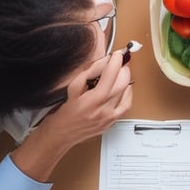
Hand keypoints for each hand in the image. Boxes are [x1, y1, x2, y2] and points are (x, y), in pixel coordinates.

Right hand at [11, 48, 133, 181]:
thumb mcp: (73, 88)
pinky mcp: (113, 122)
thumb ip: (89, 73)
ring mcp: (110, 117)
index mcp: (93, 100)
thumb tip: (104, 61)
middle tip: (120, 62)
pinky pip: (127, 105)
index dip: (116, 62)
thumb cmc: (64, 112)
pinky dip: (127, 94)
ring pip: (127, 93)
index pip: (110, 76)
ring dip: (126, 80)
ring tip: (120, 73)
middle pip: (122, 83)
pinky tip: (123, 88)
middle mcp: (104, 109)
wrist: (61, 134)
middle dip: (123, 69)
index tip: (118, 54)